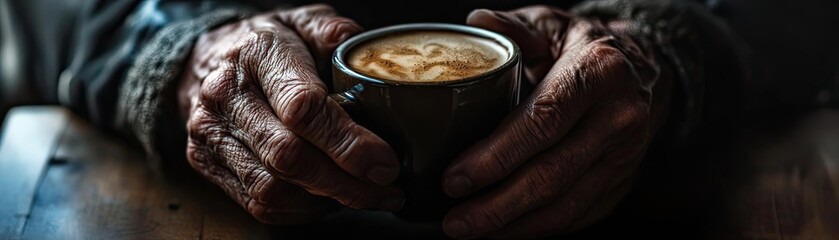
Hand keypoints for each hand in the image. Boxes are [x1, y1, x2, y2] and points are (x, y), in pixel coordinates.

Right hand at [177, 4, 403, 223]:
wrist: (205, 58)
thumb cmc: (269, 42)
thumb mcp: (303, 21)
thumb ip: (334, 34)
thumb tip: (368, 58)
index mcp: (259, 53)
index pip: (303, 107)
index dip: (348, 142)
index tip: (385, 163)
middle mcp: (227, 94)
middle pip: (288, 155)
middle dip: (345, 183)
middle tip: (386, 190)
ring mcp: (211, 131)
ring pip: (272, 188)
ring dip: (326, 201)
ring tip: (364, 195)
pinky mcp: (206, 161)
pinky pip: (258, 203)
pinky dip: (300, 209)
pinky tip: (327, 198)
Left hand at [441, 5, 671, 237]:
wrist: (646, 68)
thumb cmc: (586, 46)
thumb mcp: (553, 23)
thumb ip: (514, 27)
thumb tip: (476, 24)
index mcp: (598, 73)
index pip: (543, 122)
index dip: (497, 156)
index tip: (456, 177)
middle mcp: (619, 118)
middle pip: (552, 174)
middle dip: (497, 204)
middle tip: (454, 219)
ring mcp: (625, 157)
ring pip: (566, 204)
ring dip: (512, 224)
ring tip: (468, 229)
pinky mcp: (622, 183)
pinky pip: (577, 215)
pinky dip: (536, 228)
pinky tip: (502, 229)